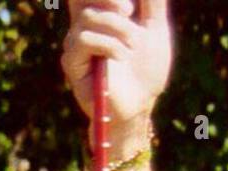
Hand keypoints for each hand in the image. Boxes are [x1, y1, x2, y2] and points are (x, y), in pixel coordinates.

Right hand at [62, 0, 172, 126]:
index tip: (129, 5)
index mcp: (101, 12)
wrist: (141, 104)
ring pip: (88, 16)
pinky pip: (84, 39)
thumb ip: (152, 2)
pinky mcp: (72, 63)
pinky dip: (107, 44)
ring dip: (117, 28)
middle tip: (130, 10)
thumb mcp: (155, 28)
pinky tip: (122, 56)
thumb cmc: (147, 68)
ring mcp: (75, 42)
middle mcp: (84, 24)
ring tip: (133, 45)